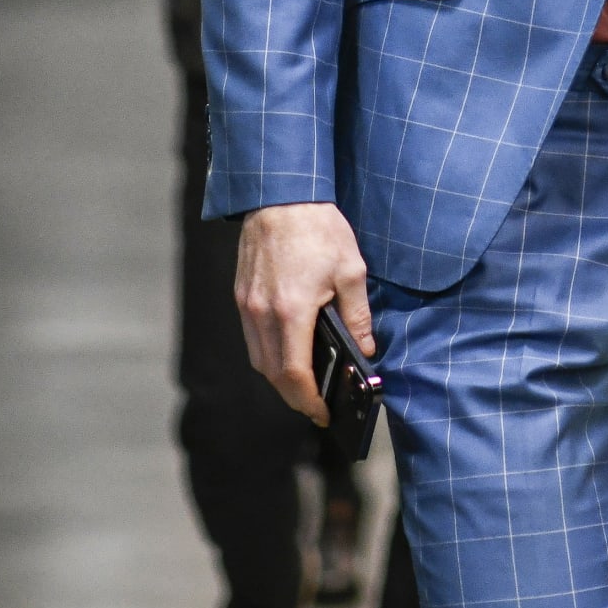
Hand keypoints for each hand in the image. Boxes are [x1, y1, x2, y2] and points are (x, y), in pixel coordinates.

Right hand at [235, 203, 373, 425]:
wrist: (281, 194)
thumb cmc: (318, 228)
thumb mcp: (351, 270)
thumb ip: (358, 315)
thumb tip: (366, 348)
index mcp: (291, 311)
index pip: (294, 374)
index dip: (308, 400)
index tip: (322, 413)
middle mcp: (262, 314)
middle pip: (272, 374)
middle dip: (294, 396)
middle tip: (316, 405)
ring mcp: (247, 305)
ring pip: (258, 359)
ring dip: (279, 378)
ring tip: (304, 383)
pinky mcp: (241, 295)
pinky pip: (252, 338)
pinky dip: (268, 354)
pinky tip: (287, 351)